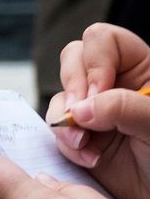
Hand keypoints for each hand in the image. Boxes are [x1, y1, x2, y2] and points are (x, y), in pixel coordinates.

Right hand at [52, 24, 149, 198]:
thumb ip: (125, 108)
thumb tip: (81, 107)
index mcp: (142, 72)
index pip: (105, 40)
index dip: (95, 61)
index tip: (98, 91)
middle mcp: (115, 85)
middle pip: (74, 59)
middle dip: (73, 87)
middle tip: (81, 115)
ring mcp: (95, 111)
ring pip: (60, 94)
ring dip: (65, 120)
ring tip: (84, 144)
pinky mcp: (81, 136)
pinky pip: (56, 127)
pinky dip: (65, 143)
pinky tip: (88, 158)